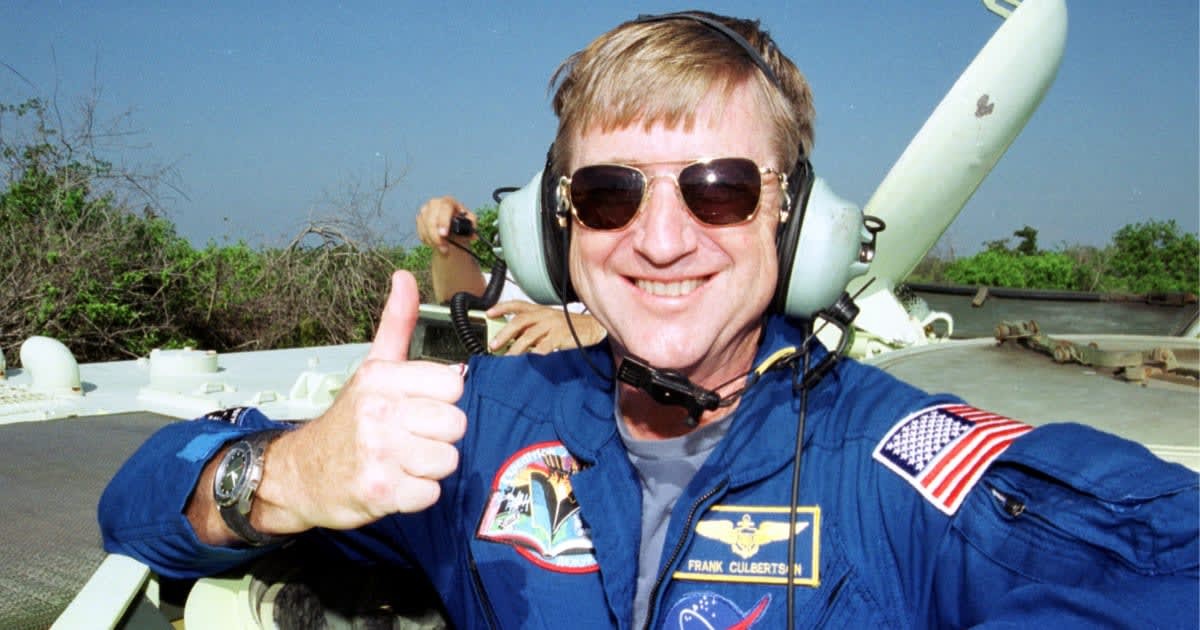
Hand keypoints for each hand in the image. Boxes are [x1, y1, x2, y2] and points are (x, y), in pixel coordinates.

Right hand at [259, 271, 467, 532]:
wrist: (299, 474)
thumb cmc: (347, 420)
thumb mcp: (371, 368)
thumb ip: (396, 323)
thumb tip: (404, 276)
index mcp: (382, 378)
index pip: (453, 385)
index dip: (441, 400)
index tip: (417, 406)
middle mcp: (379, 412)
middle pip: (455, 425)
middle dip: (438, 437)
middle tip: (409, 439)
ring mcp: (378, 453)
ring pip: (447, 461)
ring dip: (428, 468)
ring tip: (401, 461)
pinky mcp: (379, 492)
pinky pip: (430, 493)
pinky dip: (416, 495)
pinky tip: (395, 484)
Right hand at [416, 196, 474, 254]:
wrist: (452, 230)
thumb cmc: (462, 225)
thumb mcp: (470, 224)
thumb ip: (472, 227)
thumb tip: (474, 235)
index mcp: (449, 201)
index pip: (445, 208)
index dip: (443, 221)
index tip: (444, 234)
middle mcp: (434, 203)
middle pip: (431, 220)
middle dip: (436, 236)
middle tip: (444, 249)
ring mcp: (425, 210)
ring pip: (425, 228)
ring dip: (433, 241)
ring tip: (443, 249)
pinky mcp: (419, 219)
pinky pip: (421, 232)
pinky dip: (428, 241)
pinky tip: (435, 244)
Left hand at [486, 301, 606, 354]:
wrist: (591, 328)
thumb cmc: (569, 327)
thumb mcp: (548, 322)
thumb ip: (532, 328)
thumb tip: (512, 340)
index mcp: (539, 310)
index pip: (517, 305)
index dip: (502, 307)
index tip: (489, 313)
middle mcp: (544, 315)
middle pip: (519, 321)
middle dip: (504, 333)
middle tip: (494, 345)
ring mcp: (552, 325)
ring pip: (529, 335)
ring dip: (515, 348)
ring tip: (507, 358)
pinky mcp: (560, 337)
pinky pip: (544, 347)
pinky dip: (534, 354)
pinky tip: (528, 361)